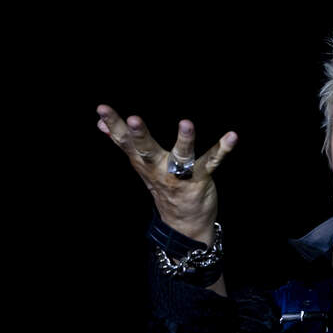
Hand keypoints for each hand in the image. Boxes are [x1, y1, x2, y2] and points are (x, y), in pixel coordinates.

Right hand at [96, 104, 236, 243]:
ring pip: (181, 156)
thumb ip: (123, 142)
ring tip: (186, 123)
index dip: (114, 124)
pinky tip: (232, 136)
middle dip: (139, 136)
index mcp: (142, 162)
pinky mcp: (200, 179)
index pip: (124, 141)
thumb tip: (101, 123)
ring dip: (184, 140)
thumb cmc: (163, 185)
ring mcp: (180, 175)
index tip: (101, 108)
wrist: (184, 224)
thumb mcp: (140, 165)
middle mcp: (158, 168)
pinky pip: (212, 161)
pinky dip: (223, 149)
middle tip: (134, 119)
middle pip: (146, 150)